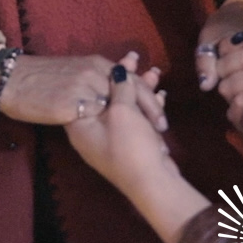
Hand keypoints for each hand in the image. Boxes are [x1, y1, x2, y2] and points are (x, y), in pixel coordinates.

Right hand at [0, 53, 166, 128]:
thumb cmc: (41, 79)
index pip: (132, 80)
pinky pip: (97, 120)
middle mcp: (93, 72)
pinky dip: (113, 132)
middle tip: (163, 128)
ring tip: (152, 137)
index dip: (148, 97)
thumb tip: (119, 82)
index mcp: (96, 64)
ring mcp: (82, 88)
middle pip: (131, 91)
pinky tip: (123, 143)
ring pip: (119, 107)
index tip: (161, 113)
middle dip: (150, 110)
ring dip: (136, 123)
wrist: (12, 82)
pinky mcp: (70, 105)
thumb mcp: (74, 71)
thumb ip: (97, 77)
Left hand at [64, 53, 177, 197]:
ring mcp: (110, 139)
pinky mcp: (128, 144)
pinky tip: (161, 96)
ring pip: (124, 107)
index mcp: (80, 124)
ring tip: (155, 73)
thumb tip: (117, 70)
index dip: (100, 72)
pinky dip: (147, 107)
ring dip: (140, 90)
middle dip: (126, 78)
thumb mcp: (123, 112)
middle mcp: (91, 131)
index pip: (85, 91)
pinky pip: (135, 119)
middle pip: (106, 97)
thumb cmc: (130, 147)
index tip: (115, 59)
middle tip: (136, 59)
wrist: (153, 183)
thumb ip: (120, 87)